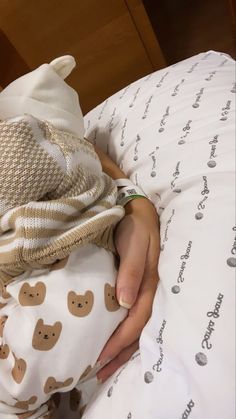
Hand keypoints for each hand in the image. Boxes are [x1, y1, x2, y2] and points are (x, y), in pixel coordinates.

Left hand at [97, 197, 159, 381]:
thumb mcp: (134, 244)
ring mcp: (142, 291)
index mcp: (148, 284)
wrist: (136, 213)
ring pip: (135, 326)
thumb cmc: (133, 228)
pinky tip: (112, 341)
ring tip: (105, 366)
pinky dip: (122, 333)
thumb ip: (131, 270)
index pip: (136, 319)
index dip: (120, 339)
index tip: (101, 356)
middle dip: (120, 352)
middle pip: (138, 330)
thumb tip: (125, 303)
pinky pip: (131, 316)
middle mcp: (147, 292)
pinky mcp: (134, 287)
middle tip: (101, 372)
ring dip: (122, 348)